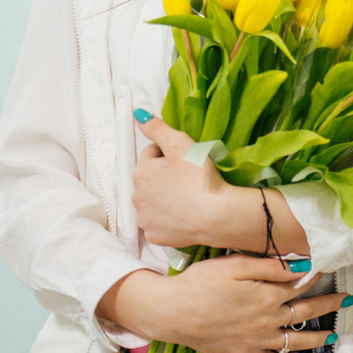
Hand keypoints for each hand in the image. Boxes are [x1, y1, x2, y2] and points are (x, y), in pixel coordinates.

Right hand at [98, 254, 348, 352]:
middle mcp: (267, 320)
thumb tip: (302, 266)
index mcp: (267, 296)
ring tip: (331, 337)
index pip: (300, 285)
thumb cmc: (200, 283)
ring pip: (293, 341)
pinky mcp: (241, 352)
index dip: (317, 277)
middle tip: (346, 301)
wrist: (171, 313)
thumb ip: (271, 266)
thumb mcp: (236, 264)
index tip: (330, 270)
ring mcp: (255, 340)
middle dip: (328, 306)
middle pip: (305, 313)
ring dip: (315, 338)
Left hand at [133, 113, 310, 255]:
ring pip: (154, 201)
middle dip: (165, 176)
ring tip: (187, 196)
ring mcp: (145, 220)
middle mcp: (136, 197)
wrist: (216, 216)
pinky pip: (159, 223)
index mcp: (140, 173)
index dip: (170, 153)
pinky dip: (169, 218)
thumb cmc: (199, 177)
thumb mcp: (180, 144)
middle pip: (151, 179)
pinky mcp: (156, 237)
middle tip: (189, 177)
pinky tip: (184, 214)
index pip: (152, 153)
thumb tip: (138, 116)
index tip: (187, 159)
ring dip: (165, 197)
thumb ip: (157, 128)